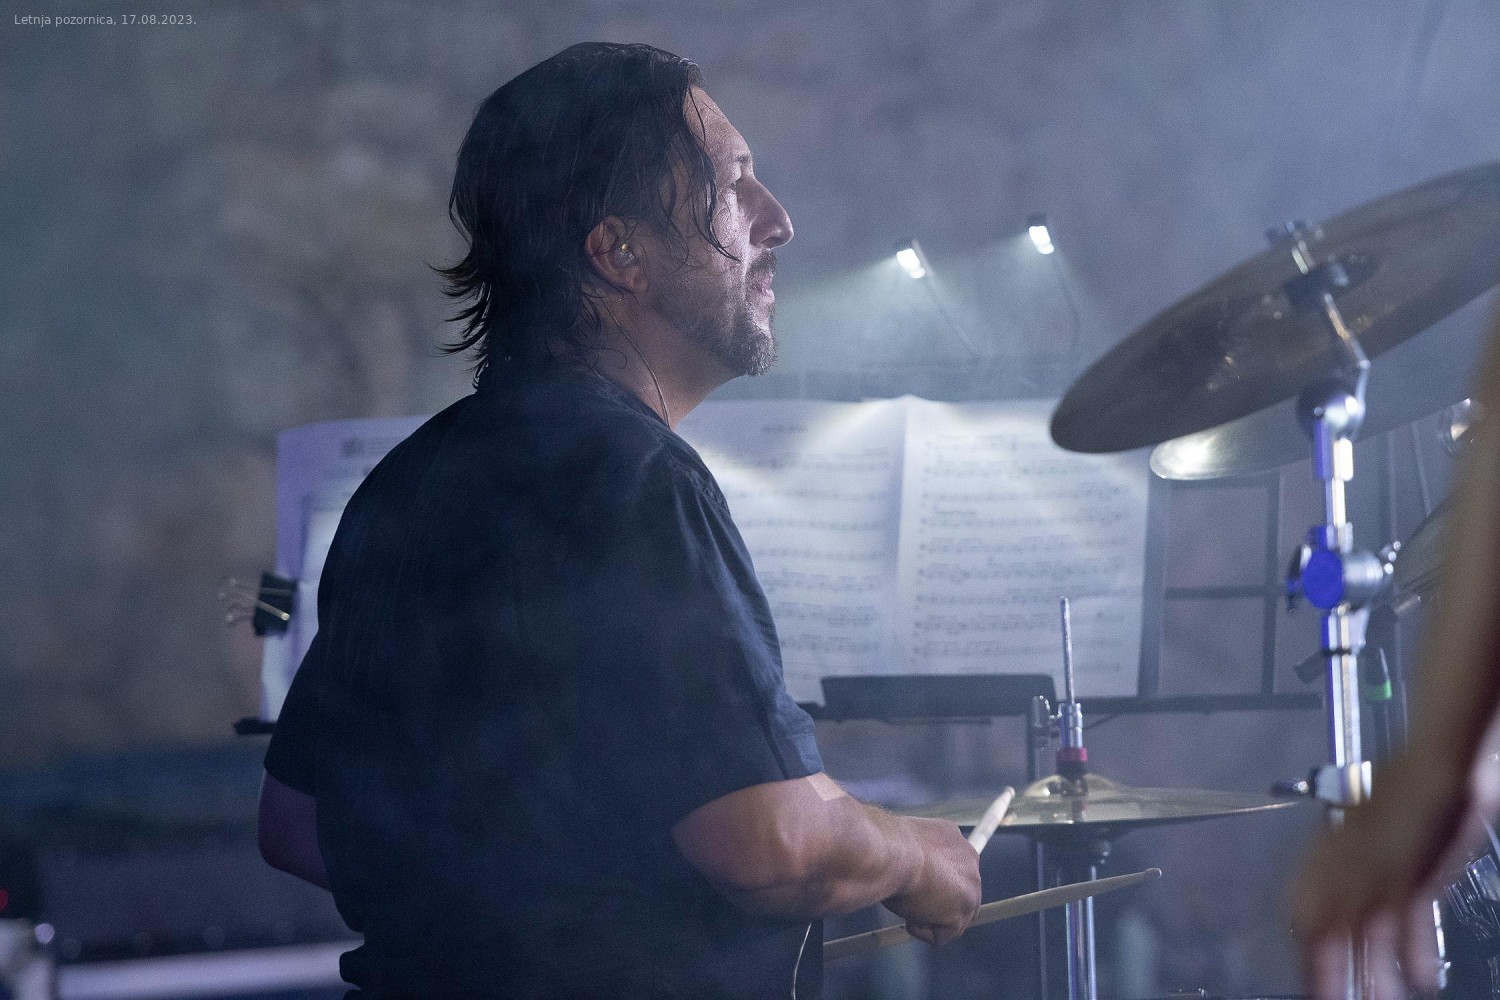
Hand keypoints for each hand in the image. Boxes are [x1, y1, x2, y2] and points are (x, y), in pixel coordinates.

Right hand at [882, 817, 980, 945]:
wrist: (893, 854)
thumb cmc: (889, 845)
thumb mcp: (907, 842)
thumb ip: (920, 857)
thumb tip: (912, 873)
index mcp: (954, 838)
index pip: (952, 868)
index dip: (933, 882)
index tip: (914, 884)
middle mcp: (970, 860)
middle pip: (959, 894)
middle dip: (936, 903)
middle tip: (910, 899)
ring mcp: (971, 889)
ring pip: (953, 918)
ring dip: (928, 917)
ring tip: (907, 903)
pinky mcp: (962, 913)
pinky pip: (941, 935)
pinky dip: (921, 930)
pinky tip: (909, 913)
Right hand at [1289, 749, 1481, 999]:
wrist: (1446, 769)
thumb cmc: (1401, 801)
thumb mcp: (1367, 853)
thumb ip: (1335, 889)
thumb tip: (1302, 927)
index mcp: (1325, 861)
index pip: (1307, 919)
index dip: (1308, 957)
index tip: (1312, 991)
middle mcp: (1349, 871)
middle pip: (1340, 930)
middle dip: (1341, 969)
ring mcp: (1383, 874)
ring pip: (1376, 931)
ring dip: (1379, 967)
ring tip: (1384, 998)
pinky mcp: (1416, 876)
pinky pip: (1410, 921)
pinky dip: (1412, 949)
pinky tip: (1420, 975)